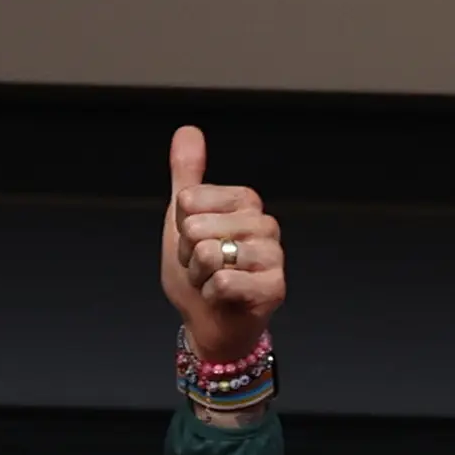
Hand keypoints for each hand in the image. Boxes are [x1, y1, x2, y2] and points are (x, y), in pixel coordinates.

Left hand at [163, 125, 284, 365]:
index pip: (188, 202)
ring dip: (199, 278)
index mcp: (244, 200)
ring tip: (213, 283)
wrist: (208, 324)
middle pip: (196, 229)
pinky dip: (212, 296)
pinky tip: (224, 299)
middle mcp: (264, 222)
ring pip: (208, 256)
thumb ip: (186, 176)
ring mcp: (273, 254)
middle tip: (202, 269)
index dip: (180, 231)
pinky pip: (222, 283)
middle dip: (188, 257)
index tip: (193, 245)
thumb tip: (187, 131)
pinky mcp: (274, 287)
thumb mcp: (183, 221)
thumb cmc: (199, 275)